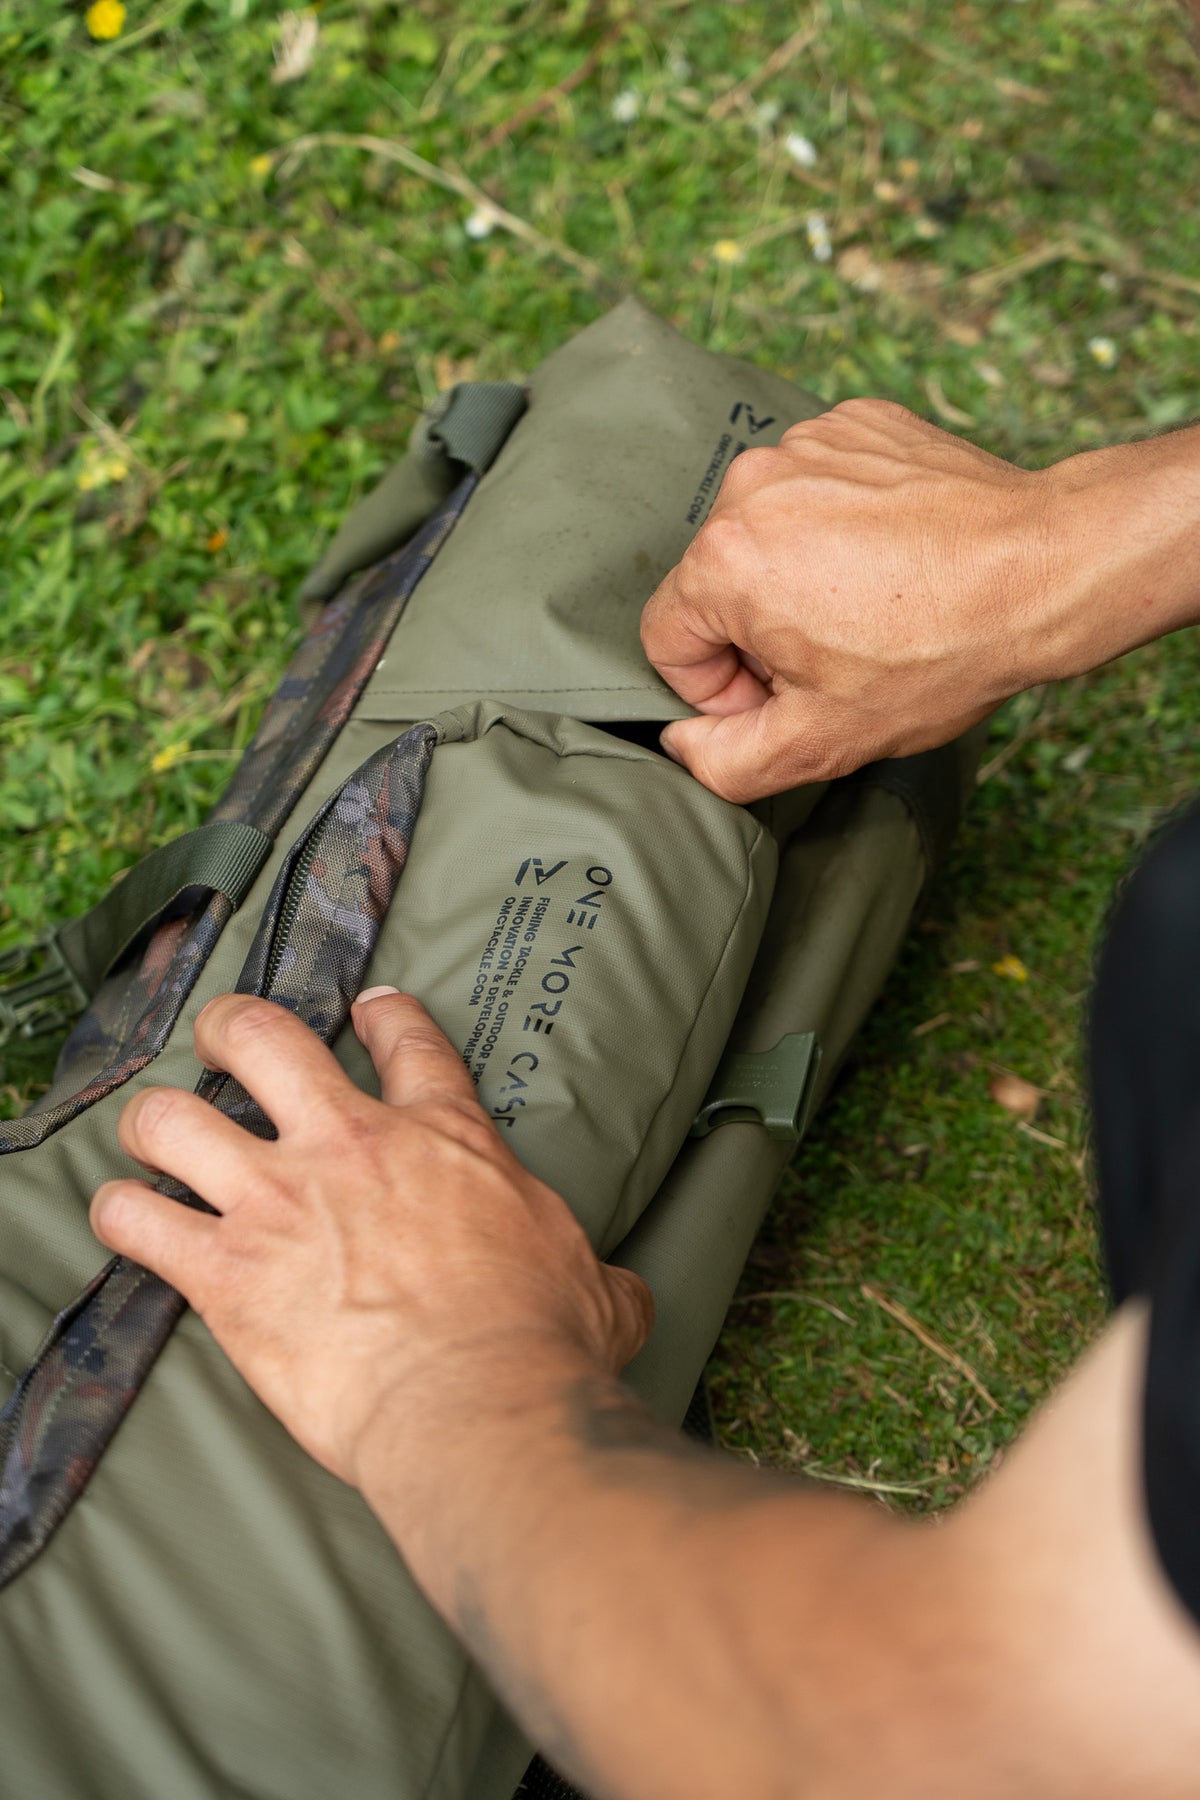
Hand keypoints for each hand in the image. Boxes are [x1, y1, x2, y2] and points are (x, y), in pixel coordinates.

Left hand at [90, 990, 652, 1489]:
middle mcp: (349, 1146)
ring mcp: (279, 1201)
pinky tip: (126, 1220)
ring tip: (155, 1137)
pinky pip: (136, 1221)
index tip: (366, 1007)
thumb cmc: (543, 1345)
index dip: (382, 1011)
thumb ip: (601, 1277)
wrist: (483, 1404)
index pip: (406, 1039)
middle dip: (228, 1028)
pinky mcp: (229, 1272)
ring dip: (155, 1124)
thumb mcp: (597, 1288)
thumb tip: (628, 1298)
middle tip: (223, 1041)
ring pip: (173, 1117)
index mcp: (443, 1138)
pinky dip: (121, 1217)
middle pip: (258, 1036)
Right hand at [641, 398, 1061, 800]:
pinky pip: (818, 485)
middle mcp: (751, 484)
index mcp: (723, 560)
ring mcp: (807, 442)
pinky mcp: (856, 422)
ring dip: (800, 575)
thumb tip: (683, 741)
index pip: (667, 639)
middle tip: (838, 656)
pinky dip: (842, 523)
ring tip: (873, 603)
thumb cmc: (939, 652)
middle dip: (760, 630)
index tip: (786, 695)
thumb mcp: (821, 742)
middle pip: (714, 582)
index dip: (720, 689)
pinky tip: (894, 558)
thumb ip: (723, 760)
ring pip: (766, 532)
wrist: (1046, 567)